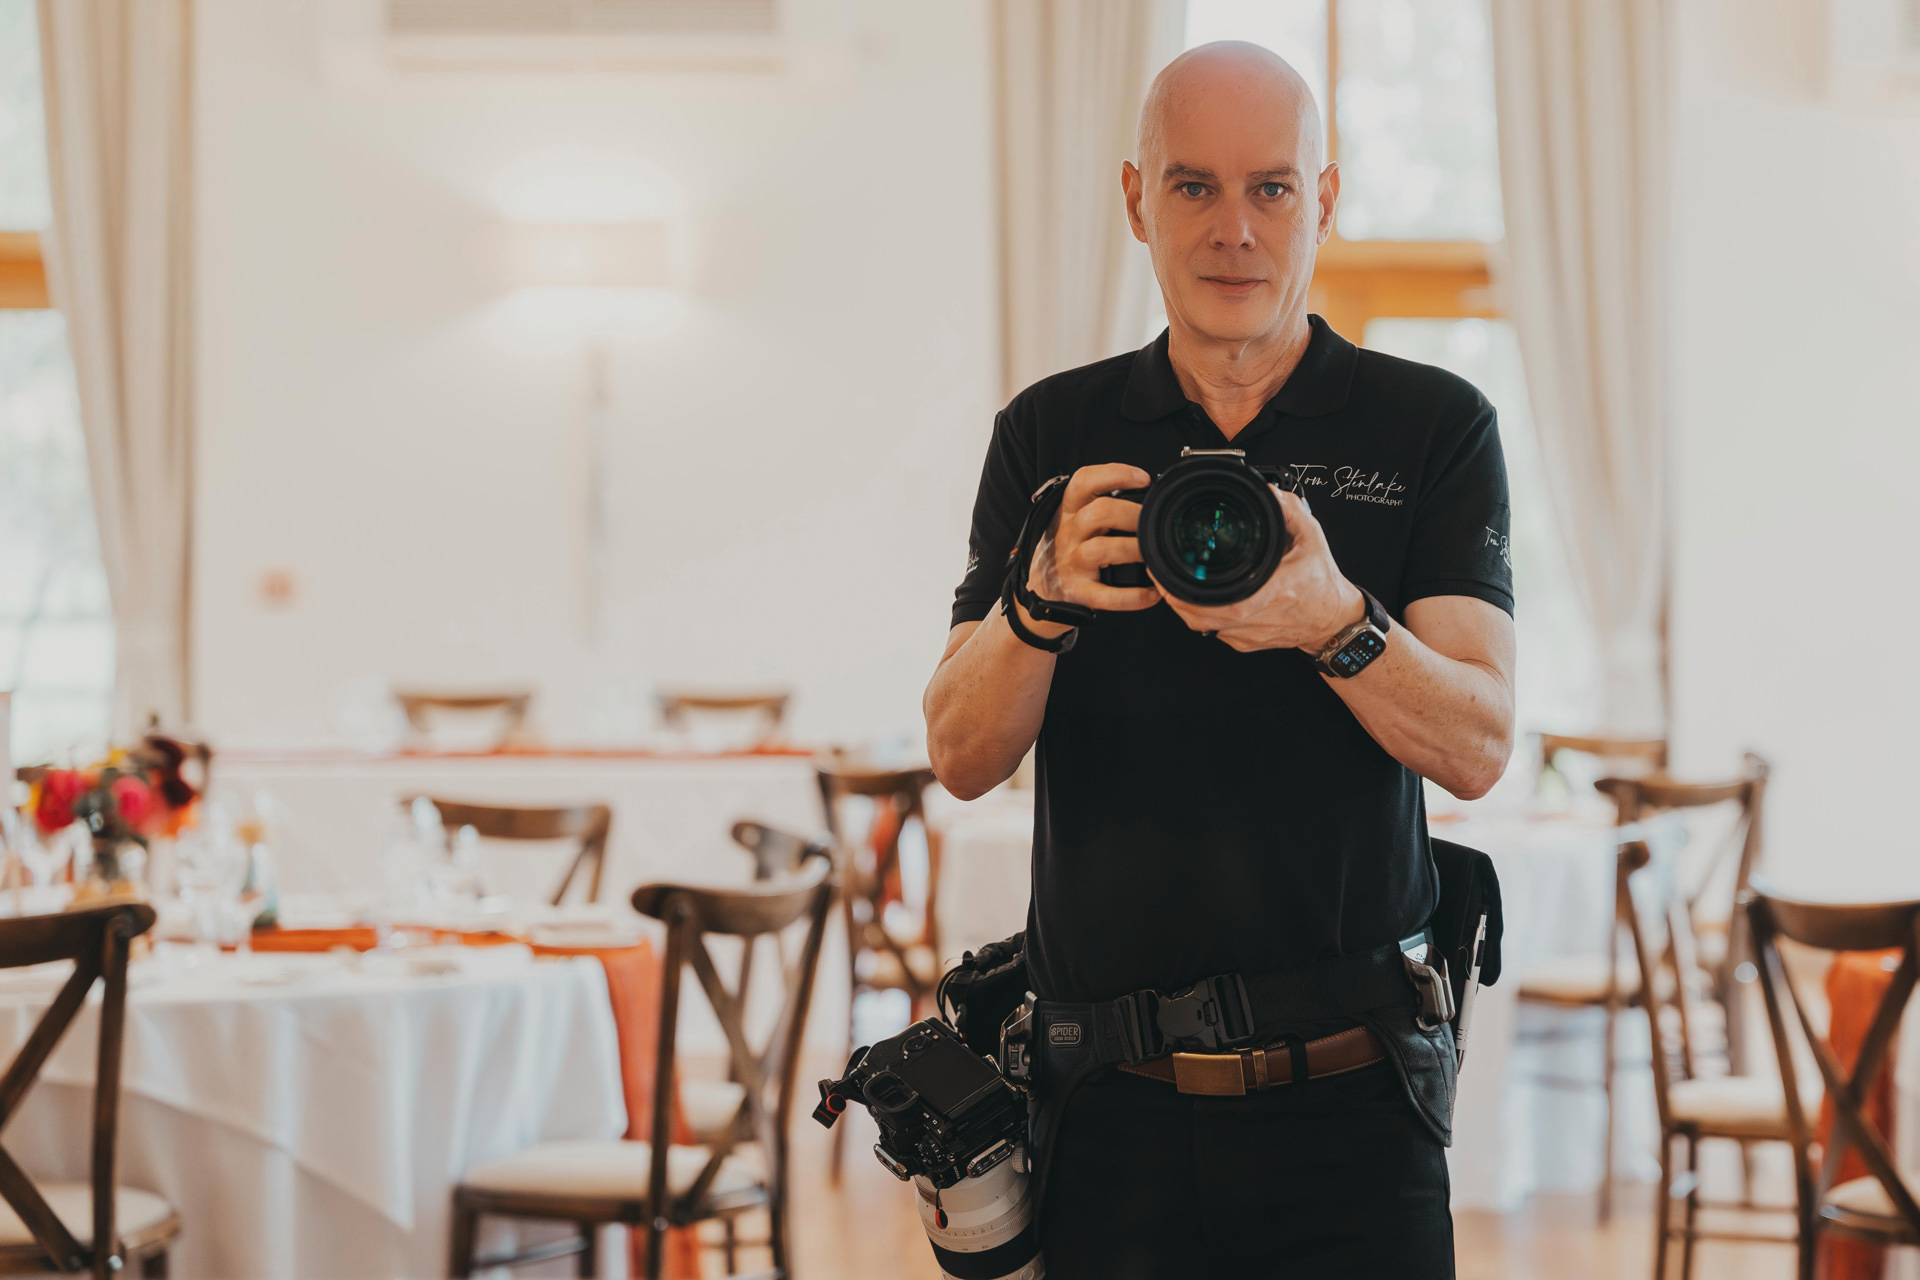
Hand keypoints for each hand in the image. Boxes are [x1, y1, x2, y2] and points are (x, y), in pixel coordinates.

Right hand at [1022, 463, 1162, 634]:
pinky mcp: (1078, 592)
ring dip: (1133, 550)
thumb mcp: (1074, 520)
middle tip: (1155, 521)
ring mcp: (1072, 563)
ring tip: (1154, 555)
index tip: (1144, 478)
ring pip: (1101, 550)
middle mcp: (1068, 533)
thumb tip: (1148, 495)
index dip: (1115, 474)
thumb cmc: (1068, 548)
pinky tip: (1152, 593)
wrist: (1041, 588)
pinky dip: (1133, 597)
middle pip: (1099, 512)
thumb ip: (1100, 504)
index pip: (1084, 481)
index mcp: (1069, 511)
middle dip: (1132, 514)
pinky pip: (1106, 596)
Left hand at [1154, 488, 1363, 653]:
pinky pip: (1214, 631)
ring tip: (1173, 584)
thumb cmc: (1323, 584)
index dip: (1180, 589)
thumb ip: (1290, 510)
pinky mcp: (1245, 644)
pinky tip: (1200, 598)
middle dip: (1171, 594)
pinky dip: (1203, 615)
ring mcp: (1247, 635)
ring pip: (1200, 625)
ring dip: (1183, 606)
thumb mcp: (1312, 538)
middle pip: (1195, 616)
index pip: (1213, 599)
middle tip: (1160, 573)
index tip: (1165, 571)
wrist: (1333, 621)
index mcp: (1269, 591)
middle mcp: (1254, 618)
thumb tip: (1269, 490)